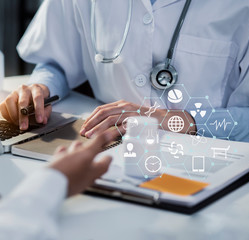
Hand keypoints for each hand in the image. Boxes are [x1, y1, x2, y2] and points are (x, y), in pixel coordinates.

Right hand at [0, 84, 51, 129]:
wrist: (33, 91)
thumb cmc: (40, 99)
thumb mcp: (47, 104)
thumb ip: (46, 112)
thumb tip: (43, 121)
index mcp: (36, 89)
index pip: (37, 98)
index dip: (39, 110)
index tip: (40, 120)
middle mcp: (24, 89)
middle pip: (22, 101)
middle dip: (23, 117)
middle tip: (24, 127)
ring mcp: (14, 92)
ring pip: (9, 101)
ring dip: (13, 115)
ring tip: (17, 124)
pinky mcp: (7, 97)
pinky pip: (3, 106)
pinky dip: (6, 115)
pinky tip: (12, 120)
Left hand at [49, 133, 112, 196]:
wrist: (51, 183)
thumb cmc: (72, 180)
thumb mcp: (93, 175)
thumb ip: (103, 165)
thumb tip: (108, 158)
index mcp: (87, 152)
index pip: (98, 140)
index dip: (105, 136)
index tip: (109, 133)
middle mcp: (75, 150)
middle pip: (85, 144)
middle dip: (91, 147)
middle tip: (95, 152)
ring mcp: (64, 154)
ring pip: (73, 147)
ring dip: (78, 150)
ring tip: (82, 158)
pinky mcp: (55, 159)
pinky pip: (62, 152)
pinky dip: (66, 153)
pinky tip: (67, 158)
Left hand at [80, 100, 195, 137]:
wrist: (164, 119)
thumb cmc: (146, 120)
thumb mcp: (128, 117)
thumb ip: (117, 120)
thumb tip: (101, 129)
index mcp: (120, 104)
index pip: (101, 109)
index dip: (90, 118)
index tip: (84, 127)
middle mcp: (124, 106)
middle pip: (103, 112)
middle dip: (91, 123)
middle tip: (84, 132)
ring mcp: (131, 112)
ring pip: (110, 119)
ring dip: (98, 128)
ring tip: (91, 136)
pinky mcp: (137, 120)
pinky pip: (123, 126)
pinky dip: (113, 132)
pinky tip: (106, 137)